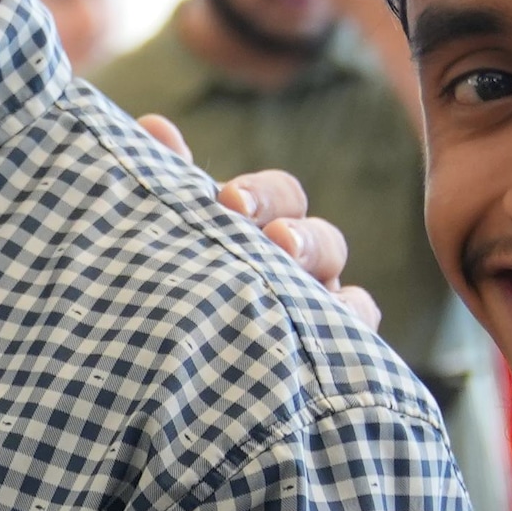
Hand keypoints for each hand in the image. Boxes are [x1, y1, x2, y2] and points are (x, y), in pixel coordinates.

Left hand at [133, 116, 381, 339]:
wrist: (161, 385)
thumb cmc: (167, 300)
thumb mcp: (163, 243)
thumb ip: (165, 187)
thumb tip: (154, 125)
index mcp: (263, 236)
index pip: (280, 198)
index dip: (261, 195)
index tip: (227, 201)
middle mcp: (298, 273)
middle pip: (321, 240)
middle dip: (299, 237)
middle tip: (272, 240)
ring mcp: (318, 316)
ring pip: (345, 288)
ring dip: (325, 286)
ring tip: (296, 290)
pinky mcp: (326, 359)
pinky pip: (357, 332)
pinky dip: (351, 322)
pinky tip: (329, 323)